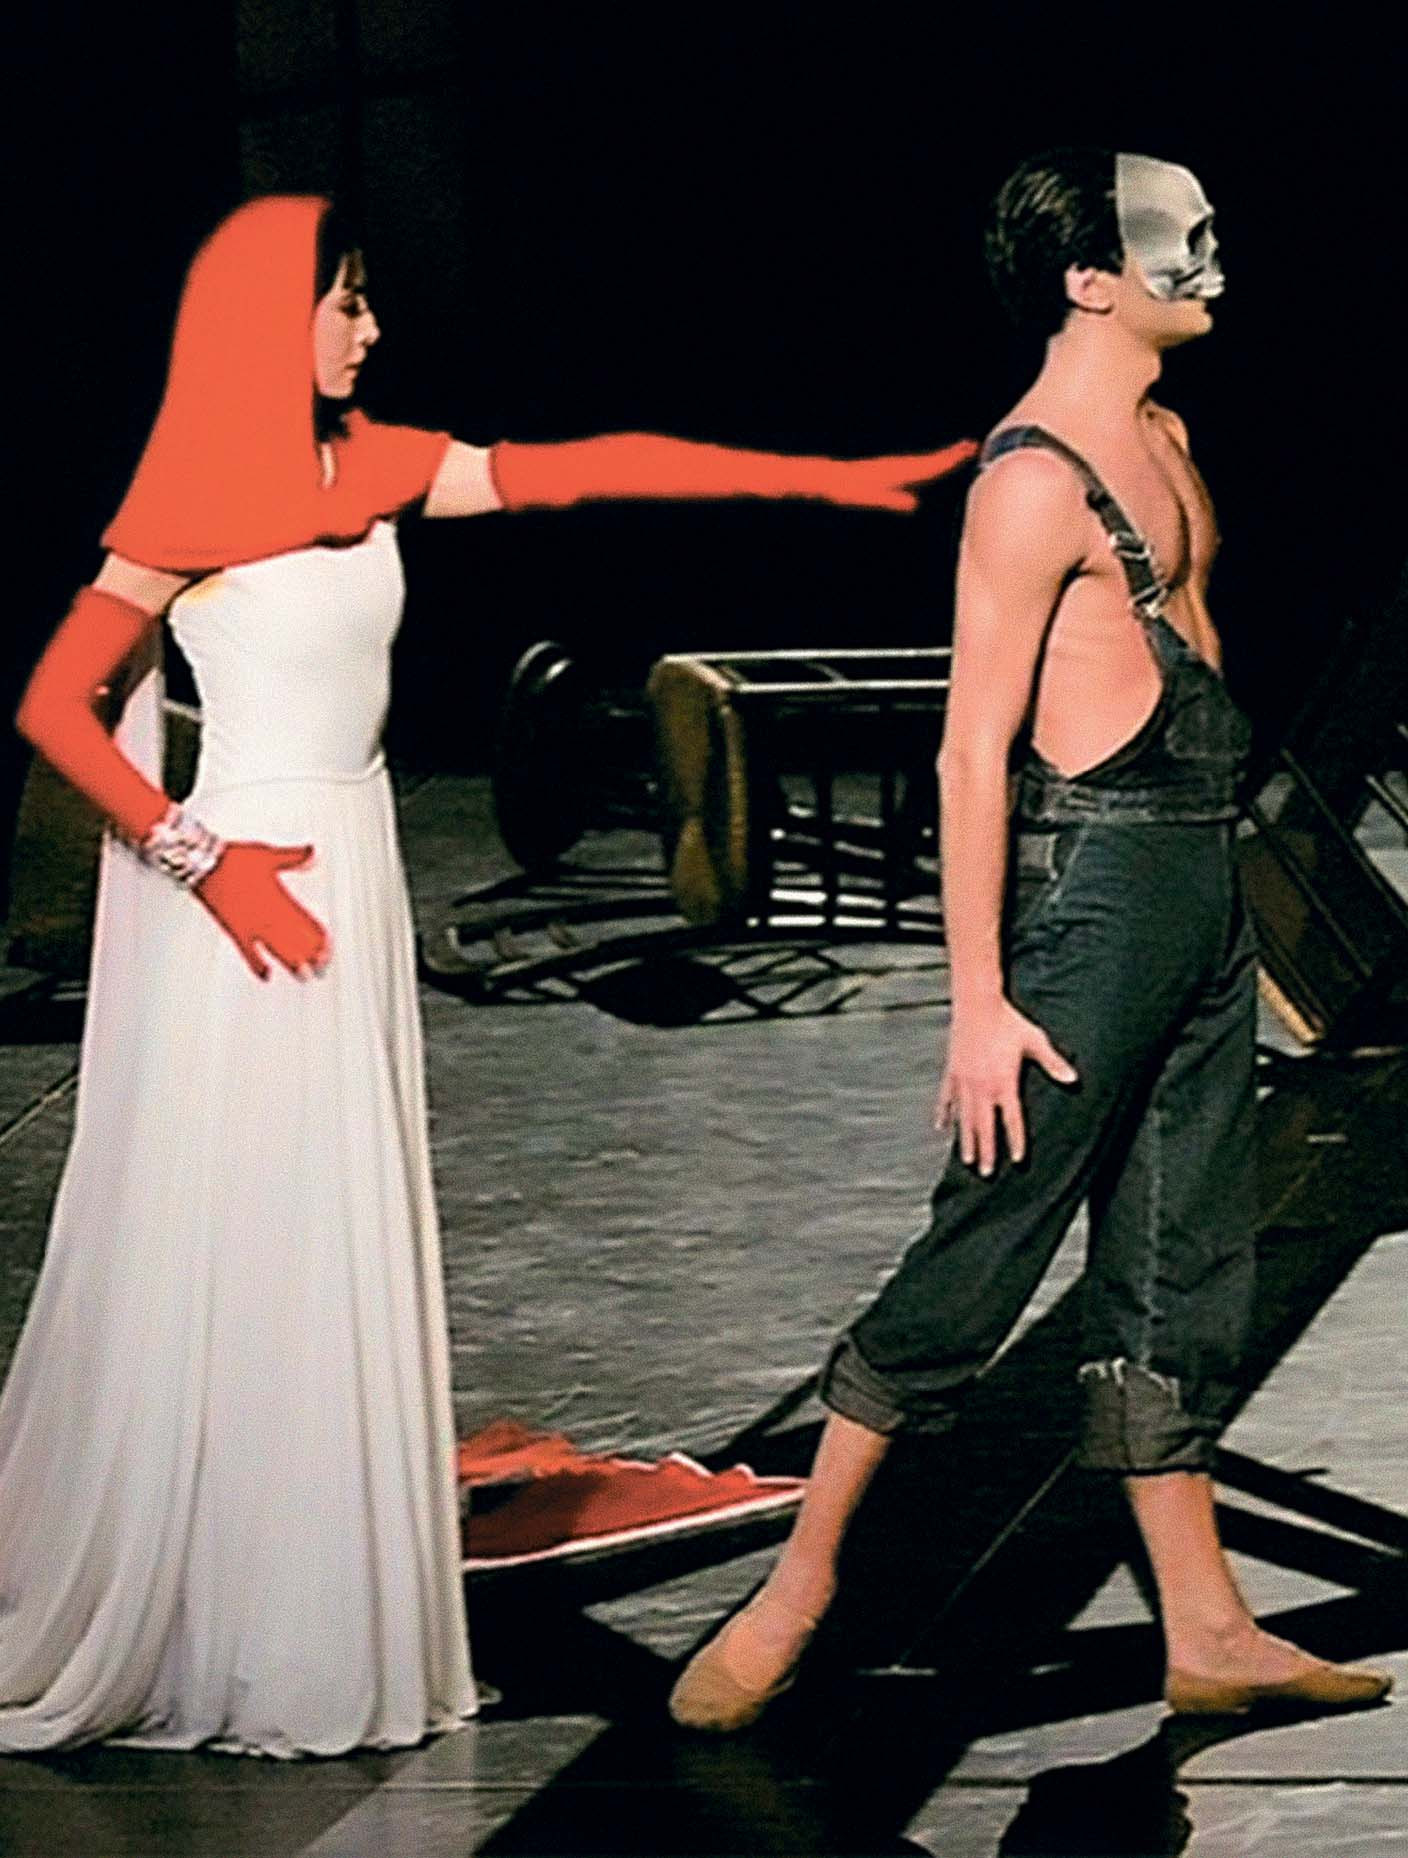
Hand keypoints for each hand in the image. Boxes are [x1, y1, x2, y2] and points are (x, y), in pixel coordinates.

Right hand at [194, 841, 330, 981]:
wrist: (204, 865)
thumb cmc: (234, 859)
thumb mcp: (269, 854)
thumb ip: (294, 857)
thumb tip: (312, 853)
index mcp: (280, 898)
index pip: (306, 922)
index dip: (319, 937)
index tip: (327, 946)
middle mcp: (269, 915)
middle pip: (296, 940)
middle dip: (310, 955)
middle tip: (322, 967)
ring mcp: (253, 926)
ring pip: (278, 949)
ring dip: (292, 963)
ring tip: (304, 976)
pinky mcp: (235, 931)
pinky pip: (248, 953)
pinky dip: (257, 965)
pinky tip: (266, 975)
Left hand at [827, 440, 979, 511]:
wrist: (830, 478)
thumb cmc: (848, 489)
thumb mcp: (869, 497)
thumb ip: (891, 500)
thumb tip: (913, 504)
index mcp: (898, 472)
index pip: (930, 466)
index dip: (949, 461)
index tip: (967, 452)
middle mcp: (899, 466)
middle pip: (931, 460)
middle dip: (952, 454)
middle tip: (973, 445)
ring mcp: (894, 467)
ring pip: (924, 462)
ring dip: (943, 457)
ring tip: (960, 451)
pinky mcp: (889, 471)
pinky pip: (915, 467)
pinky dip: (928, 465)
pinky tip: (931, 468)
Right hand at [934, 995, 1076, 1174]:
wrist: (977, 1003)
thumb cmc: (1008, 1021)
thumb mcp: (1034, 1041)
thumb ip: (1053, 1062)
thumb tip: (1074, 1080)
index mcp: (1004, 1082)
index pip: (1011, 1120)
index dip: (1015, 1141)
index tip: (1017, 1160)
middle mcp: (982, 1087)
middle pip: (984, 1127)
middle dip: (987, 1151)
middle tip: (986, 1173)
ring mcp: (964, 1081)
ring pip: (964, 1118)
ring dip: (966, 1141)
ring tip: (967, 1160)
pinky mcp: (952, 1072)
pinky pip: (946, 1099)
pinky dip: (944, 1114)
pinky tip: (941, 1128)